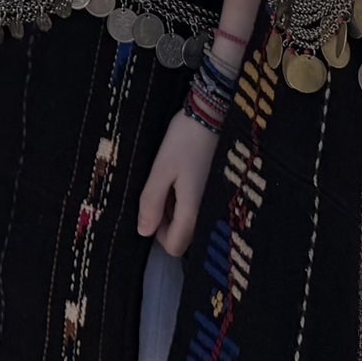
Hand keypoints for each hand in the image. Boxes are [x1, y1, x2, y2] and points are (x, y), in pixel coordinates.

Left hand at [136, 109, 220, 256]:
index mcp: (194, 211)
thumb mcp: (161, 169)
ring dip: (177, 208)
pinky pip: (200, 207)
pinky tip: (183, 176)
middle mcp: (209, 213)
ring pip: (191, 222)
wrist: (215, 113)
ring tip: (171, 179)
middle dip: (167, 220)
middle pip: (183, 236)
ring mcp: (216, 203)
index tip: (151, 207)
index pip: (174, 247)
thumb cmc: (185, 139)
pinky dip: (187, 198)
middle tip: (160, 189)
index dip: (157, 233)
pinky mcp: (219, 191)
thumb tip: (143, 232)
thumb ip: (151, 201)